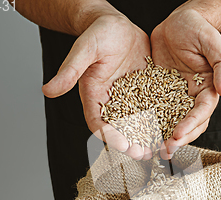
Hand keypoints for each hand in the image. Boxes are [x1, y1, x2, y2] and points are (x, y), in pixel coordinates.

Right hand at [42, 14, 152, 159]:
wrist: (116, 25)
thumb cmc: (96, 34)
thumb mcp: (83, 51)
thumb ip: (69, 72)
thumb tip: (48, 90)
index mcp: (94, 97)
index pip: (99, 123)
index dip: (110, 136)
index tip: (122, 145)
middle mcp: (113, 102)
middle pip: (121, 129)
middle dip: (131, 143)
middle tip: (143, 154)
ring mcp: (131, 99)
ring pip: (140, 123)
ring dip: (148, 137)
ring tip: (158, 148)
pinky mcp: (147, 92)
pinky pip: (155, 108)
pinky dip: (162, 120)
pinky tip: (173, 128)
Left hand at [150, 7, 220, 158]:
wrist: (178, 21)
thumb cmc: (199, 29)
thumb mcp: (213, 44)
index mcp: (208, 89)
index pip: (202, 112)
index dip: (191, 124)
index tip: (178, 134)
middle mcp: (192, 97)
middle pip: (189, 124)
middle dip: (178, 138)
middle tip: (165, 149)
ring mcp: (175, 96)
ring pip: (171, 122)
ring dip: (164, 137)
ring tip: (152, 149)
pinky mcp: (159, 92)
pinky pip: (154, 110)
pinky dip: (149, 123)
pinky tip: (138, 133)